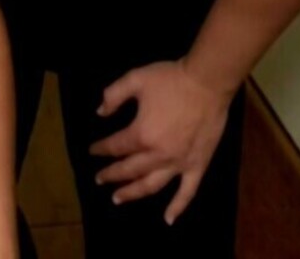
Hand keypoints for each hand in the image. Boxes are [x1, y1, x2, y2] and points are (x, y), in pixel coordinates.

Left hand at [88, 59, 234, 223]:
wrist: (207, 83)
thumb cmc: (169, 79)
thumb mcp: (135, 79)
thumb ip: (113, 95)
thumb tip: (99, 112)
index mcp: (141, 134)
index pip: (116, 146)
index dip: (101, 149)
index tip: (92, 151)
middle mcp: (158, 155)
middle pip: (130, 169)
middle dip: (112, 175)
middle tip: (99, 179)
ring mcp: (179, 163)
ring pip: (152, 185)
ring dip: (133, 193)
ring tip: (117, 198)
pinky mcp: (198, 166)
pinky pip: (187, 192)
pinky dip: (177, 208)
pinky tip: (168, 219)